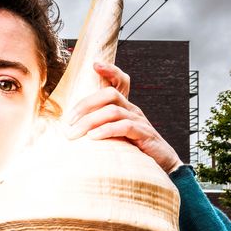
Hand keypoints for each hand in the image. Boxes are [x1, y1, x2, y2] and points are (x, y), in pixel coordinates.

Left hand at [65, 62, 183, 173]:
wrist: (161, 166)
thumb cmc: (133, 151)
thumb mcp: (115, 136)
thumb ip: (100, 128)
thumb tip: (73, 129)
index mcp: (125, 107)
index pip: (120, 82)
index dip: (110, 71)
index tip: (95, 64)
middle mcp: (132, 110)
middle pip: (109, 94)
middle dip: (86, 104)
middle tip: (69, 121)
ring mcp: (139, 120)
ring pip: (113, 111)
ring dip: (90, 121)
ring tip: (75, 133)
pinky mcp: (144, 134)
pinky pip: (124, 127)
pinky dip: (106, 130)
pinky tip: (93, 137)